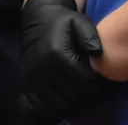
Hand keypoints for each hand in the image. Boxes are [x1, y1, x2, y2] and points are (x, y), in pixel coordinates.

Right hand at [20, 0, 107, 119]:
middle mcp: (42, 69)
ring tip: (82, 89)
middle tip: (94, 85)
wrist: (37, 22)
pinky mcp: (26, 85)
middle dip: (87, 93)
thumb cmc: (64, 22)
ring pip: (59, 103)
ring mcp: (32, 79)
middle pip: (72, 94)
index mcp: (57, 54)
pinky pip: (43, 106)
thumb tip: (98, 54)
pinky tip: (67, 94)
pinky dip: (58, 105)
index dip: (96, 82)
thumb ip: (91, 36)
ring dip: (74, 100)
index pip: (83, 79)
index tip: (101, 76)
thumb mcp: (80, 21)